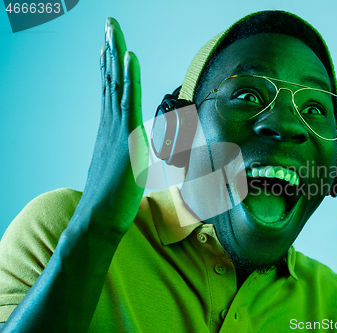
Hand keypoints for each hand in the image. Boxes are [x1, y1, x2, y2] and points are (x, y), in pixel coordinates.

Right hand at [78, 18, 147, 239]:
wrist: (101, 217)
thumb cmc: (113, 198)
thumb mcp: (125, 171)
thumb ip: (130, 156)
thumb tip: (137, 152)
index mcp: (112, 129)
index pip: (112, 91)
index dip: (112, 67)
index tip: (109, 46)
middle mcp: (110, 123)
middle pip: (111, 79)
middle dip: (111, 50)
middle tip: (109, 25)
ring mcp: (115, 127)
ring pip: (116, 82)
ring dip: (116, 52)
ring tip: (112, 28)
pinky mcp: (125, 135)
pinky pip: (127, 99)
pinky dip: (128, 76)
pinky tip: (128, 56)